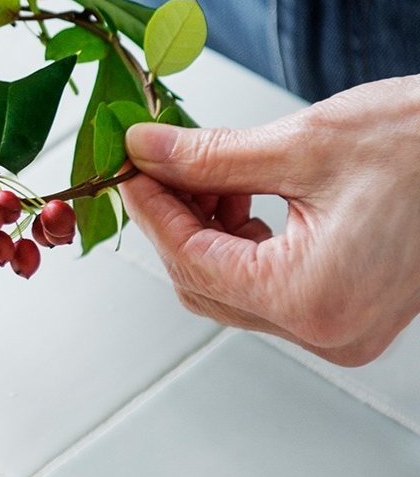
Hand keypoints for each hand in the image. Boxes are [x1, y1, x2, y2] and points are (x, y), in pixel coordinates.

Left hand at [122, 75, 419, 365]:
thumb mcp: (303, 144)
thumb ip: (209, 157)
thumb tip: (144, 152)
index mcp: (313, 300)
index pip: (191, 261)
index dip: (151, 210)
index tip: (127, 165)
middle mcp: (327, 332)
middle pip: (204, 284)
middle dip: (173, 220)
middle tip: (158, 163)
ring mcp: (341, 328)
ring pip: (230, 286)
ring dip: (204, 229)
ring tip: (206, 171)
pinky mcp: (349, 309)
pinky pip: (266, 283)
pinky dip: (239, 239)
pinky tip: (238, 192)